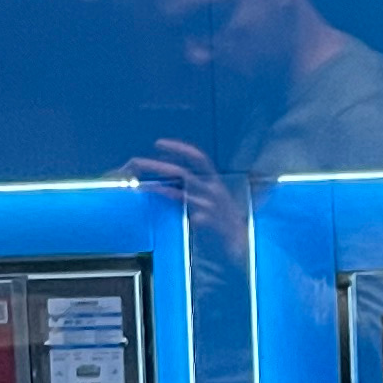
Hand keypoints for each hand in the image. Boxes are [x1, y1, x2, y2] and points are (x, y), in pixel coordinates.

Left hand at [126, 138, 242, 229]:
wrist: (244, 239)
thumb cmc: (225, 220)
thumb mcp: (210, 201)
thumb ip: (189, 194)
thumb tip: (166, 187)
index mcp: (214, 182)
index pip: (197, 158)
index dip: (179, 148)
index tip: (158, 143)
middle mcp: (213, 190)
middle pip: (182, 173)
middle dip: (159, 166)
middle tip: (138, 162)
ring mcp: (213, 205)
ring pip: (184, 194)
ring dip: (163, 190)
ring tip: (145, 188)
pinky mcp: (214, 221)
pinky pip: (201, 217)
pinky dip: (195, 217)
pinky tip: (184, 217)